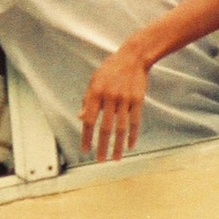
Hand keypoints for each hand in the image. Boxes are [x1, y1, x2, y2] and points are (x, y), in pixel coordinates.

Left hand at [80, 46, 148, 161]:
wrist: (132, 57)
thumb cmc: (110, 70)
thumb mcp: (94, 81)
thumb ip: (87, 100)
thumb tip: (80, 118)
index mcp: (95, 93)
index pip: (89, 120)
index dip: (86, 136)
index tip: (85, 150)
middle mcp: (109, 97)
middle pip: (105, 127)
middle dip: (102, 146)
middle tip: (100, 160)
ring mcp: (125, 99)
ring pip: (121, 128)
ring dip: (118, 145)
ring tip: (116, 158)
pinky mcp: (138, 100)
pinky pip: (135, 121)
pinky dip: (132, 135)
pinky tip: (130, 146)